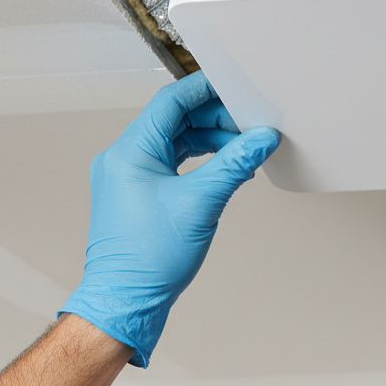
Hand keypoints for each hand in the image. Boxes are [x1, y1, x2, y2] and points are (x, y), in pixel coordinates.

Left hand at [61, 72, 279, 365]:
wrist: (126, 301)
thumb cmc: (147, 260)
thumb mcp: (202, 203)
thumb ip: (235, 164)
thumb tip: (260, 140)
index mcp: (130, 151)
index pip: (171, 102)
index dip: (205, 89)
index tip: (234, 85)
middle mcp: (125, 159)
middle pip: (176, 120)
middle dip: (216, 119)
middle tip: (249, 125)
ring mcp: (130, 177)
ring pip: (177, 142)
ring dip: (212, 142)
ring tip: (243, 151)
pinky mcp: (140, 195)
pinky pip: (174, 163)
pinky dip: (202, 162)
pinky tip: (227, 170)